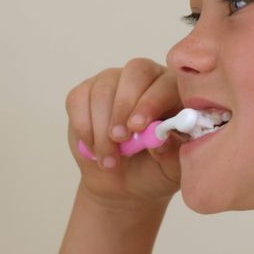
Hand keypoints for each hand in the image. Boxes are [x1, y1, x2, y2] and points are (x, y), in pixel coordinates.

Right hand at [65, 57, 184, 208]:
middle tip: (119, 138)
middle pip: (135, 71)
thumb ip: (173, 153)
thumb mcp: (170, 169)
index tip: (138, 128)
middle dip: (124, 106)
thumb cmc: (153, 170)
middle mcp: (146, 79)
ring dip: (102, 128)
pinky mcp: (86, 92)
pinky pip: (79, 99)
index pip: (165, 83)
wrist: (123, 182)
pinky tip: (94, 148)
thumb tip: (162, 139)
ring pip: (104, 89)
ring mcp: (114, 81)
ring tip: (110, 160)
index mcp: (174, 92)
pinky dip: (84, 127)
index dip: (150, 102)